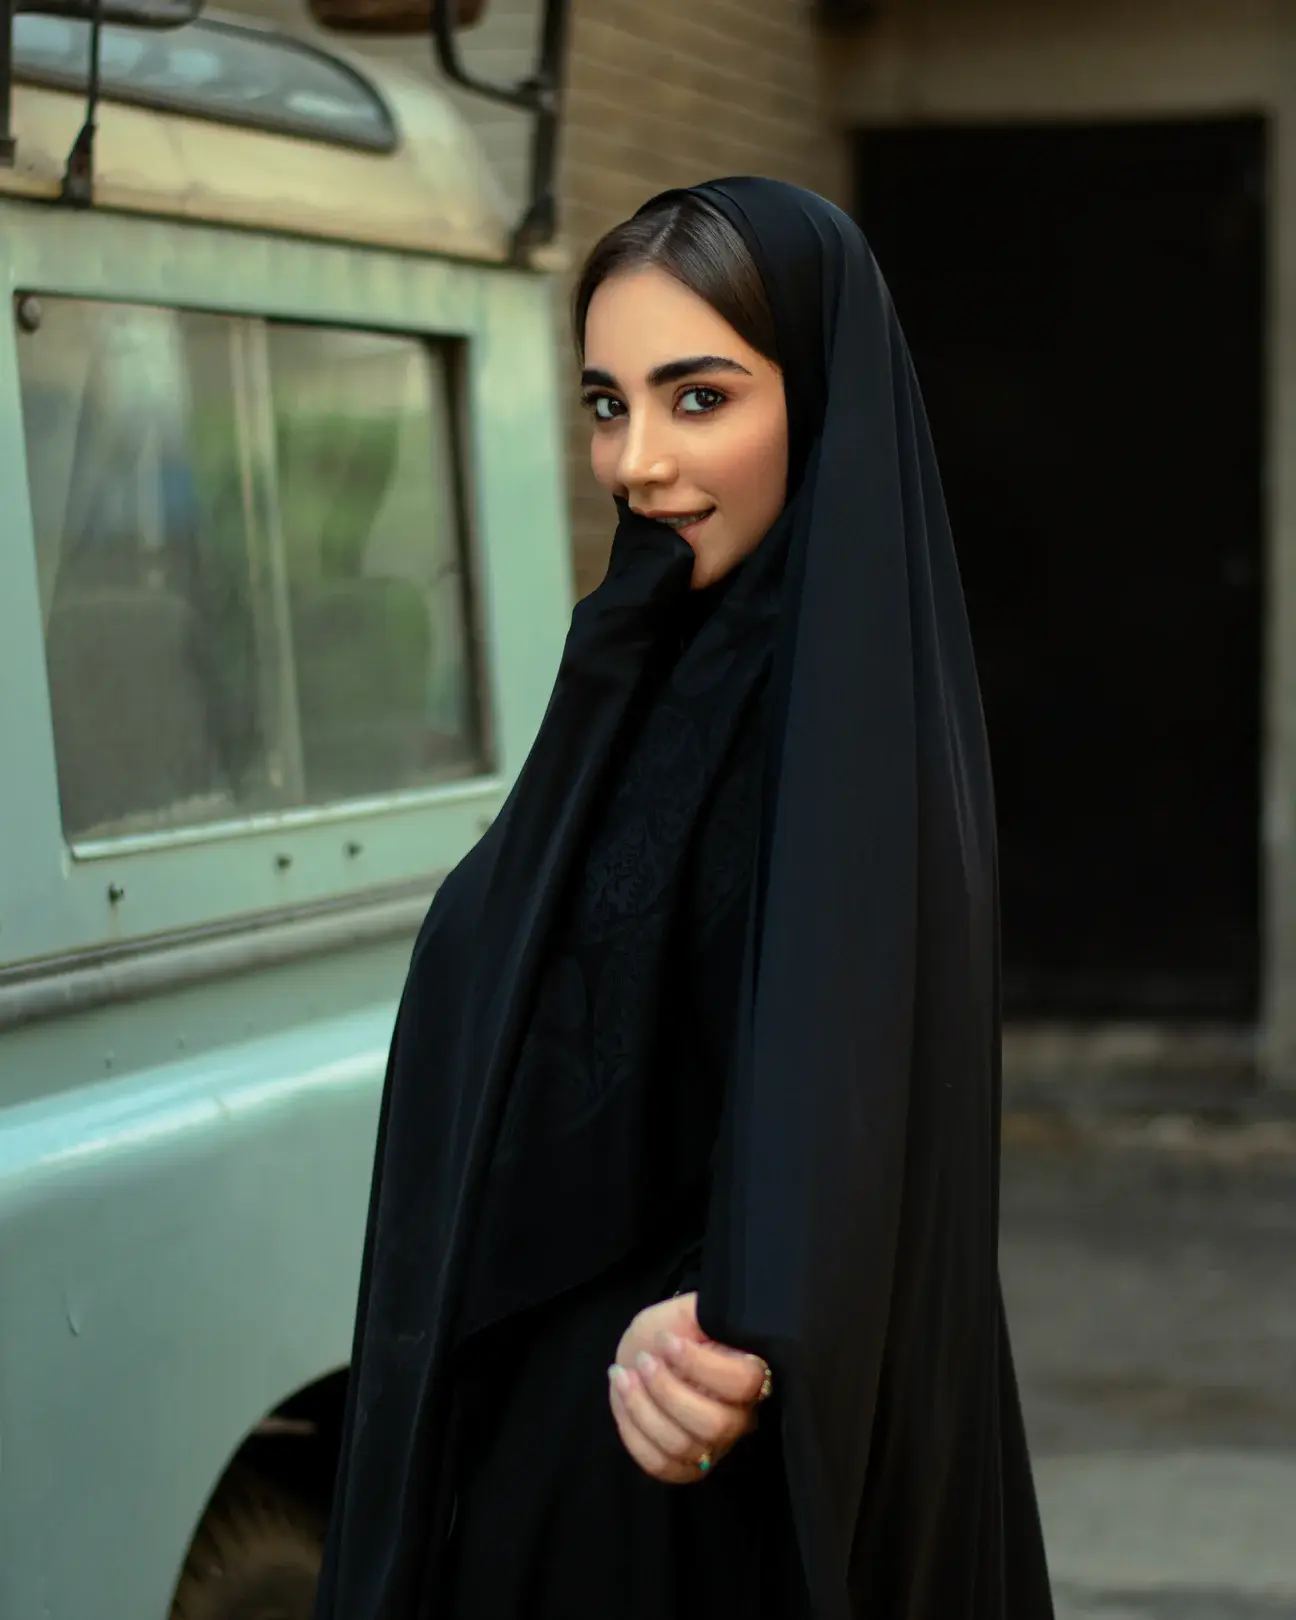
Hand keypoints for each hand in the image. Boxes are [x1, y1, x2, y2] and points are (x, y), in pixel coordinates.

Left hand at [608, 1292, 769, 1484]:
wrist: (648, 1351)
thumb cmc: (672, 1330)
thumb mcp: (688, 1312)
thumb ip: (703, 1315)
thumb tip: (706, 1322)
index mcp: (749, 1375)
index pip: (743, 1383)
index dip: (700, 1364)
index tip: (667, 1340)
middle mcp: (739, 1417)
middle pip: (713, 1424)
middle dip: (667, 1390)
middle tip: (643, 1360)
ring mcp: (713, 1447)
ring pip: (681, 1445)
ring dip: (641, 1408)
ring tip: (622, 1375)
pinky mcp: (685, 1467)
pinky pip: (660, 1465)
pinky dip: (632, 1433)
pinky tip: (621, 1398)